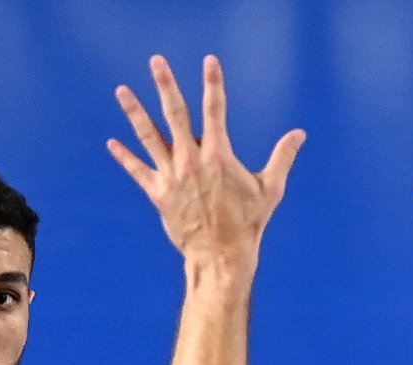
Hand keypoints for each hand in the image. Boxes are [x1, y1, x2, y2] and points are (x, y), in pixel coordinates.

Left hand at [108, 54, 304, 268]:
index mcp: (218, 155)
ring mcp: (172, 177)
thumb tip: (300, 134)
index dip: (213, 83)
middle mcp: (191, 161)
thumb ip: (282, 157)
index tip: (209, 61)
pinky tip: (112, 143)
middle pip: (175, 114)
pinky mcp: (159, 195)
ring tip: (122, 91)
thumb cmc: (247, 224)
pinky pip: (138, 172)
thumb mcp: (270, 189)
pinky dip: (125, 157)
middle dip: (166, 85)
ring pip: (150, 137)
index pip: (216, 109)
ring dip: (135, 112)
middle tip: (156, 61)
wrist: (220, 256)